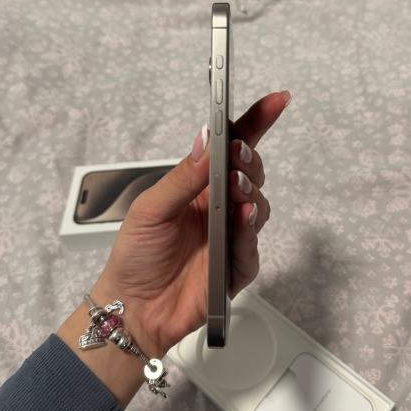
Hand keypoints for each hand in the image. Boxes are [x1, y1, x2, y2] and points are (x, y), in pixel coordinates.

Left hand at [90, 90, 290, 359]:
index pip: (232, 149)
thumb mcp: (150, 210)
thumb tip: (207, 138)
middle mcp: (220, 208)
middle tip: (239, 154)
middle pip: (250, 174)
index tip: (277, 101)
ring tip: (237, 189)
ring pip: (258, 206)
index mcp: (199, 188)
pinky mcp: (237, 267)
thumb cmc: (136, 256)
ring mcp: (231, 237)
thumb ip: (182, 178)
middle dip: (249, 160)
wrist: (133, 308)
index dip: (255, 124)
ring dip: (250, 193)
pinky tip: (243, 218)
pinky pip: (252, 246)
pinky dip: (250, 231)